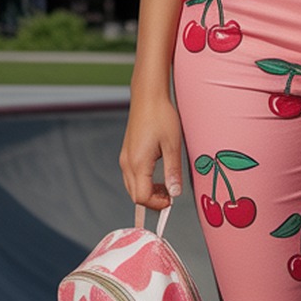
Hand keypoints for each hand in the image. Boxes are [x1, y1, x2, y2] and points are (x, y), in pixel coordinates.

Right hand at [119, 94, 183, 210]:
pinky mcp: (127, 153)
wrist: (148, 96)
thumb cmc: (161, 116)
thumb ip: (173, 171)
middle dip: (153, 200)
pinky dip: (143, 182)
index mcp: (138, 163)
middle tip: (170, 194)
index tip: (172, 199)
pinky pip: (131, 176)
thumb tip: (175, 193)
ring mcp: (125, 158)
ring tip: (166, 184)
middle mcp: (127, 163)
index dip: (158, 204)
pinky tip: (157, 174)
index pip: (142, 197)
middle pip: (135, 195)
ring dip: (148, 191)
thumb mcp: (172, 145)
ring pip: (132, 187)